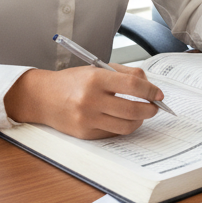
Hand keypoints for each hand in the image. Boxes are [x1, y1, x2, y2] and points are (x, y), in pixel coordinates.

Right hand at [5, 63, 165, 138]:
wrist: (42, 97)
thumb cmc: (72, 81)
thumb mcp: (97, 68)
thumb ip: (124, 74)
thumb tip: (149, 85)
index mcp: (96, 79)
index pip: (133, 85)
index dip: (150, 90)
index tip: (158, 94)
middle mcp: (91, 100)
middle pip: (132, 109)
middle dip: (150, 109)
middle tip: (155, 106)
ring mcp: (87, 119)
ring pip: (126, 125)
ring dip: (139, 120)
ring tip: (141, 113)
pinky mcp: (85, 133)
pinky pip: (113, 133)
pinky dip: (123, 126)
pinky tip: (123, 119)